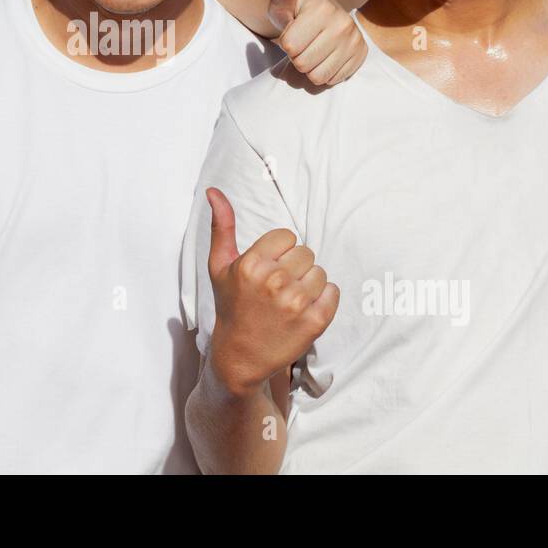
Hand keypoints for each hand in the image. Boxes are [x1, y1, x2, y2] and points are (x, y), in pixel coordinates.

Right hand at [204, 187, 338, 398]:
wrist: (240, 356)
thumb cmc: (231, 306)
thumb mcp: (219, 266)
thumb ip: (221, 226)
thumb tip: (214, 191)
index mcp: (252, 264)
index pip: (287, 236)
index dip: (279, 252)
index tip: (268, 269)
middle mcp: (274, 281)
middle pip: (306, 252)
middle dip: (294, 267)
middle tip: (278, 287)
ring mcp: (296, 303)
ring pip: (320, 272)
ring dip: (309, 283)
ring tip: (290, 300)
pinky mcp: (315, 322)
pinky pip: (334, 292)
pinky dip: (325, 299)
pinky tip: (305, 309)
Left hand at [267, 0, 366, 85]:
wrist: (316, 17)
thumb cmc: (292, 9)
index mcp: (323, 9)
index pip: (289, 46)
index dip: (284, 41)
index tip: (292, 28)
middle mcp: (344, 24)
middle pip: (302, 63)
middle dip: (295, 55)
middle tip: (301, 40)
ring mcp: (355, 42)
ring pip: (317, 76)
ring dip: (308, 66)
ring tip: (311, 47)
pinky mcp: (360, 56)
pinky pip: (331, 80)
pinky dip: (323, 72)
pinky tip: (324, 55)